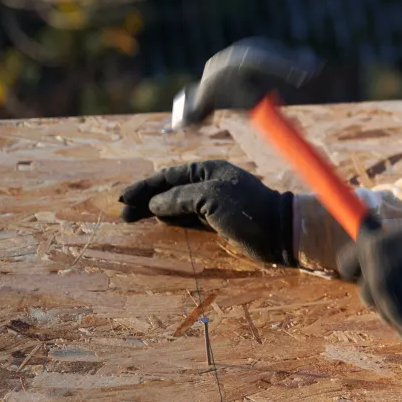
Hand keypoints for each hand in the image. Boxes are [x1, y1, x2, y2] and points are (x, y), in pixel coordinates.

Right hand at [118, 160, 294, 266]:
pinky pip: (188, 216)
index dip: (144, 187)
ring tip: (134, 219)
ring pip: (177, 203)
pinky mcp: (219, 219)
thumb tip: (154, 203)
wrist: (279, 232)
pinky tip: (161, 223)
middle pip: (170, 189)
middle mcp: (209, 183)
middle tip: (123, 215)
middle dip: (145, 200)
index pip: (168, 176)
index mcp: (208, 170)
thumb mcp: (211, 199)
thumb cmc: (247, 210)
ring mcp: (214, 201)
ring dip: (156, 210)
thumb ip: (180, 198)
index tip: (123, 199)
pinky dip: (172, 219)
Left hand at [337, 215, 401, 364]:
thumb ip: (385, 240)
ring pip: (392, 315)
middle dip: (386, 289)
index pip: (346, 263)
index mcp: (373, 251)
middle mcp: (377, 282)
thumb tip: (365, 232)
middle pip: (368, 294)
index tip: (369, 266)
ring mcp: (392, 309)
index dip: (358, 265)